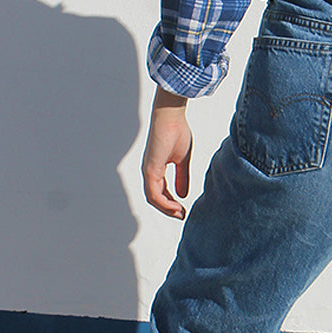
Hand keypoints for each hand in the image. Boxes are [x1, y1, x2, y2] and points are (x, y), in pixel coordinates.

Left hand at [141, 89, 191, 218]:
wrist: (171, 116)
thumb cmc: (177, 131)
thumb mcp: (183, 160)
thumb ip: (182, 177)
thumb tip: (183, 195)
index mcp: (156, 169)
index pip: (161, 192)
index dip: (171, 203)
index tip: (183, 210)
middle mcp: (149, 172)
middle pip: (155, 199)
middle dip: (168, 209)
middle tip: (182, 215)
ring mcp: (148, 171)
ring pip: (153, 199)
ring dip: (166, 209)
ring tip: (180, 213)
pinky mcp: (150, 169)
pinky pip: (154, 193)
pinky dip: (164, 202)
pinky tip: (175, 206)